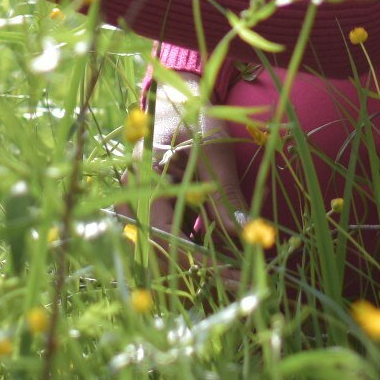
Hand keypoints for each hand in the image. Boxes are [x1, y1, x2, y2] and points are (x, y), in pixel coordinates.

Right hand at [145, 79, 250, 264]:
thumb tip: (245, 234)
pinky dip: (196, 248)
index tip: (234, 274)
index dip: (199, 261)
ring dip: (199, 262)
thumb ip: (225, 195)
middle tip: (239, 281)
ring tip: (237, 273)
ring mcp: (141, 204)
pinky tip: (225, 256)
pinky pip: (171, 236)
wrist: (177, 98)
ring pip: (166, 248)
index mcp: (144, 183)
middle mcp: (134, 199)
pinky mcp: (155, 207)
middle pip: (161, 250)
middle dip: (200, 270)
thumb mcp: (213, 153)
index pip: (166, 236)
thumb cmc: (194, 117)